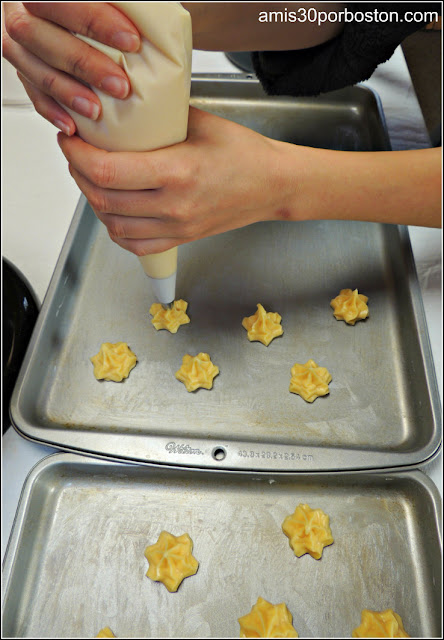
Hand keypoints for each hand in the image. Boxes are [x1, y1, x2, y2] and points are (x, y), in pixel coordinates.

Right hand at [2, 2, 140, 133]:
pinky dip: (54, 111)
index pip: (59, 0)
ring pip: (33, 69)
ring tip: (97, 111)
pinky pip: (33, 94)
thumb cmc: (98, 10)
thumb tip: (150, 15)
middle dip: (84, 63)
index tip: (131, 41)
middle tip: (120, 85)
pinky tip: (73, 125)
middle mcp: (20, 13)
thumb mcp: (107, 2)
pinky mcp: (23, 71)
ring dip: (68, 93)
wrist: (72, 21)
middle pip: (38, 35)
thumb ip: (117, 5)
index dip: (95, 20)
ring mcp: (18, 45)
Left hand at [57, 107, 294, 253]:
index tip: (70, 139)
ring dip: (93, 202)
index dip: (78, 155)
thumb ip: (159, 117)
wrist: (272, 186)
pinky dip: (114, 229)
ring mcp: (176, 227)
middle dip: (78, 174)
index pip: (108, 171)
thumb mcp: (201, 122)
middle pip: (103, 199)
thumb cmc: (245, 153)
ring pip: (113, 225)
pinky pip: (134, 245)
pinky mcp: (180, 239)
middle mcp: (173, 206)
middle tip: (76, 153)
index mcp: (178, 173)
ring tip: (91, 179)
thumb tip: (124, 107)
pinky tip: (112, 210)